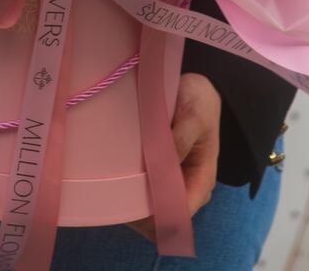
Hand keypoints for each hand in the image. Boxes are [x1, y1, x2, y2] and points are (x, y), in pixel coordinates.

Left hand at [126, 72, 220, 242]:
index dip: (157, 216)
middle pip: (162, 218)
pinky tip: (110, 182)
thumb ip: (181, 139)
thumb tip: (161, 162)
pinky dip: (127, 191)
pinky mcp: (157, 172)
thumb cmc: (200, 102)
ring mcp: (171, 182)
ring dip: (130, 204)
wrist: (197, 90)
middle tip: (111, 199)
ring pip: (150, 208)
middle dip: (138, 214)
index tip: (132, 206)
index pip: (180, 214)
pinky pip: (143, 191)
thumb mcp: (194, 115)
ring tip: (107, 191)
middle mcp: (186, 187)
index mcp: (201, 180)